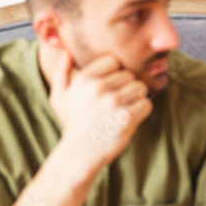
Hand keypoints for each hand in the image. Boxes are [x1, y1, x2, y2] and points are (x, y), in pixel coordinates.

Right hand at [47, 51, 152, 170]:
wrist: (80, 154)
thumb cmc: (73, 124)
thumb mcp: (59, 97)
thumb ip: (62, 72)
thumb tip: (66, 51)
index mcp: (84, 78)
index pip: (113, 60)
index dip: (114, 73)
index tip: (109, 87)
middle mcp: (98, 88)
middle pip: (129, 74)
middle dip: (126, 87)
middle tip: (116, 103)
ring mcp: (113, 102)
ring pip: (141, 87)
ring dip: (136, 99)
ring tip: (123, 110)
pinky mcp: (127, 117)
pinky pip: (146, 104)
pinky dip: (142, 112)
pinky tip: (129, 119)